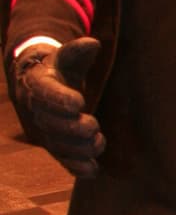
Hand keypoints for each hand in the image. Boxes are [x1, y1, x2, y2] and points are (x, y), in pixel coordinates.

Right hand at [15, 38, 104, 176]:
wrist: (41, 85)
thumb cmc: (59, 69)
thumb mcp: (67, 58)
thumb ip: (78, 51)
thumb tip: (93, 43)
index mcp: (38, 84)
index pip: (45, 93)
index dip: (60, 99)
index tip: (78, 102)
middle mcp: (38, 110)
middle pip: (51, 123)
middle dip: (72, 127)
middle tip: (92, 125)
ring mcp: (45, 130)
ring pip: (58, 144)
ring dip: (78, 148)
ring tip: (98, 143)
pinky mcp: (56, 145)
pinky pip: (63, 159)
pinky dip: (77, 167)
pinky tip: (93, 171)